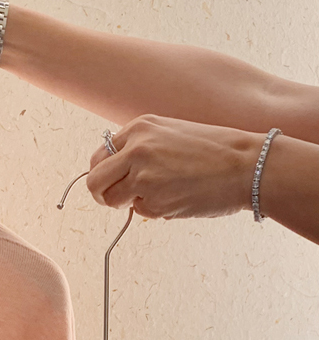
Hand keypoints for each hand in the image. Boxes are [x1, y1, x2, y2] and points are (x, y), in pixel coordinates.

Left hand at [86, 115, 256, 221]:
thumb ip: (143, 147)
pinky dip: (153, 211)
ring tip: (156, 197)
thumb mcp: (172, 132)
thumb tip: (119, 171)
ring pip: (111, 201)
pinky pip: (140, 213)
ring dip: (127, 205)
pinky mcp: (154, 201)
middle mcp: (136, 148)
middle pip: (94, 180)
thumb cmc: (214, 150)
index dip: (105, 173)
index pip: (100, 154)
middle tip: (119, 201)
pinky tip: (177, 198)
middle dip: (102, 194)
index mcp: (139, 127)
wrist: (244, 164)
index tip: (116, 181)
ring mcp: (142, 176)